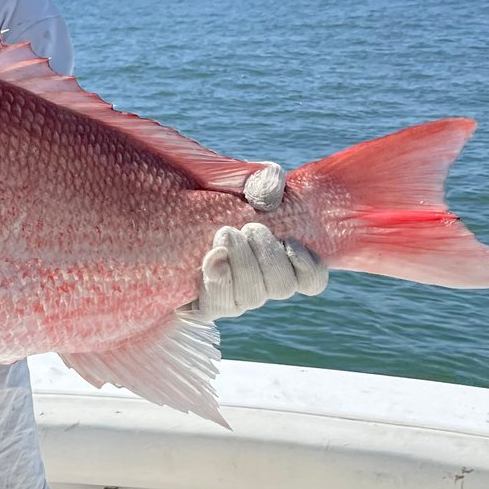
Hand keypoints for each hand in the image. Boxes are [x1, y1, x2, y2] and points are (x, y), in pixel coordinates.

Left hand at [193, 163, 328, 320]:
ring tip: (226, 232)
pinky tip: (214, 256)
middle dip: (267, 254)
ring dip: (243, 263)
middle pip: (282, 287)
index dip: (309, 268)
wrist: (175, 218)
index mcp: (282, 261)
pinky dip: (219, 280)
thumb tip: (268, 199)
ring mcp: (236, 299)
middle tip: (249, 228)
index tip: (291, 241)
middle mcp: (262, 285)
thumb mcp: (247, 181)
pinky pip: (218, 307)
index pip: (312, 281)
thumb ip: (266, 181)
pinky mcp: (206, 305)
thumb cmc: (222, 199)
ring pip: (252, 297)